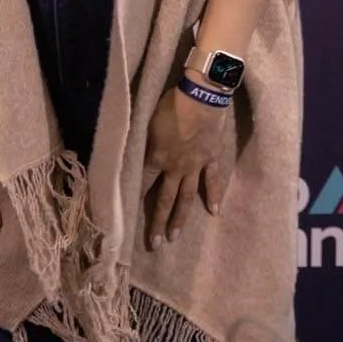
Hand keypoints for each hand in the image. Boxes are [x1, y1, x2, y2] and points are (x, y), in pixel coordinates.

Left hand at [140, 79, 231, 249]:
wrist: (201, 98)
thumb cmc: (171, 105)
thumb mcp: (149, 122)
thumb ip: (145, 142)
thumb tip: (136, 152)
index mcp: (157, 158)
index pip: (143, 183)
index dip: (135, 199)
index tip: (127, 217)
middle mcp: (175, 168)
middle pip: (165, 199)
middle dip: (158, 222)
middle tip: (154, 244)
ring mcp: (195, 166)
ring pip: (187, 196)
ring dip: (181, 217)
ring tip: (175, 237)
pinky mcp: (211, 158)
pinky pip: (213, 181)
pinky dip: (214, 195)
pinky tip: (214, 211)